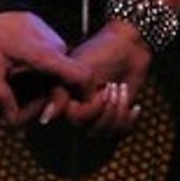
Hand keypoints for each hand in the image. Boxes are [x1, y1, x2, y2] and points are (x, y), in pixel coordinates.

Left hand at [0, 10, 92, 125]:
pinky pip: (51, 72)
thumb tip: (12, 120)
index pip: (81, 75)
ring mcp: (57, 48)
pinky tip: (18, 74)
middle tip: (12, 98)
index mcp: (45, 54)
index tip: (65, 112)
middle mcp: (57, 50)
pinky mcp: (53, 47)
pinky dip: (37, 80)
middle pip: (61, 89)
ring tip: (12, 80)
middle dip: (38, 102)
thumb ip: (1, 95)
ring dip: (36, 90)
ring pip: (54, 81)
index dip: (83, 97)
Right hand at [60, 20, 152, 134]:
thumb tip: (45, 119)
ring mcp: (98, 114)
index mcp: (67, 99)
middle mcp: (80, 109)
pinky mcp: (115, 116)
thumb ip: (60, 94)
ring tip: (122, 89)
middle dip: (109, 109)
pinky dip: (130, 119)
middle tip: (114, 85)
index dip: (94, 108)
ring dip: (120, 111)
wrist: (128, 46)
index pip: (77, 121)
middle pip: (93, 130)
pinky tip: (134, 106)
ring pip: (108, 134)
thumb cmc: (102, 51)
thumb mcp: (79, 70)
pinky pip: (121, 133)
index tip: (103, 89)